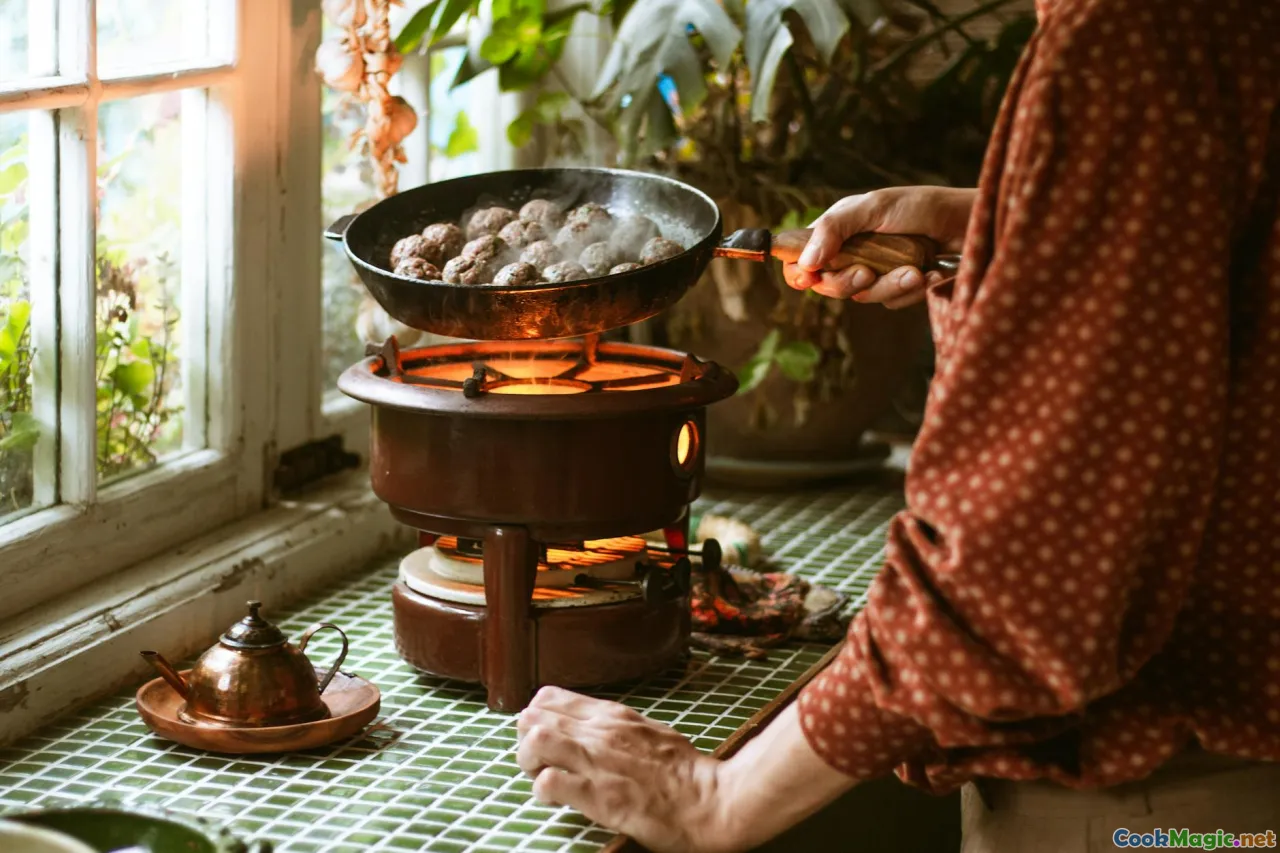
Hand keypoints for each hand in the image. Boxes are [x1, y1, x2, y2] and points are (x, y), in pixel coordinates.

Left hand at [516, 687, 728, 852]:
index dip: (536, 719)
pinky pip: (550, 783)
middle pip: (532, 716)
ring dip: (529, 763)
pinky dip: (543, 792)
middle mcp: (600, 732)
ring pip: (534, 741)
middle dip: (525, 742)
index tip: (547, 741)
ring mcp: (599, 762)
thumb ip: (616, 727)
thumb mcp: (649, 731)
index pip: (548, 697)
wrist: (712, 801)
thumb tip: (592, 729)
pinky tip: (557, 800)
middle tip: (540, 764)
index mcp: (612, 715)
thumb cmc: (686, 773)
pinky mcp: (600, 796)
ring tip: (544, 779)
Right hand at [782, 185, 974, 307]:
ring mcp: (875, 272)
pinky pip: (891, 303)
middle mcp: (851, 253)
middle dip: (848, 283)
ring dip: (889, 286)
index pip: (801, 258)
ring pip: (862, 297)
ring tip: (914, 270)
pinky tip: (929, 273)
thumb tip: (805, 262)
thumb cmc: (921, 206)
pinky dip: (911, 291)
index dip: (799, 272)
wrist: (968, 223)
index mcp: (837, 230)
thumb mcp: (874, 207)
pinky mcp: (898, 287)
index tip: (808, 278)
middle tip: (866, 273)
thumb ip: (835, 229)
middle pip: (828, 285)